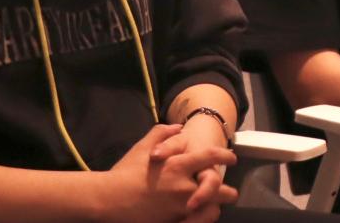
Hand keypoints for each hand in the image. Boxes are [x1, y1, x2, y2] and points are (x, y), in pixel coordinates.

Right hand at [98, 122, 235, 221]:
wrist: (107, 200)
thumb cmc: (125, 172)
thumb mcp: (143, 147)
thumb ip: (163, 133)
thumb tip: (179, 126)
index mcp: (178, 165)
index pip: (211, 157)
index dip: (225, 156)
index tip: (232, 158)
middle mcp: (182, 187)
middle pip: (218, 189)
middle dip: (228, 192)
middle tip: (231, 193)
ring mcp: (178, 208)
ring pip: (210, 210)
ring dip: (214, 208)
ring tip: (215, 207)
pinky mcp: (172, 221)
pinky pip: (195, 222)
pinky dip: (200, 219)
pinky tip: (198, 216)